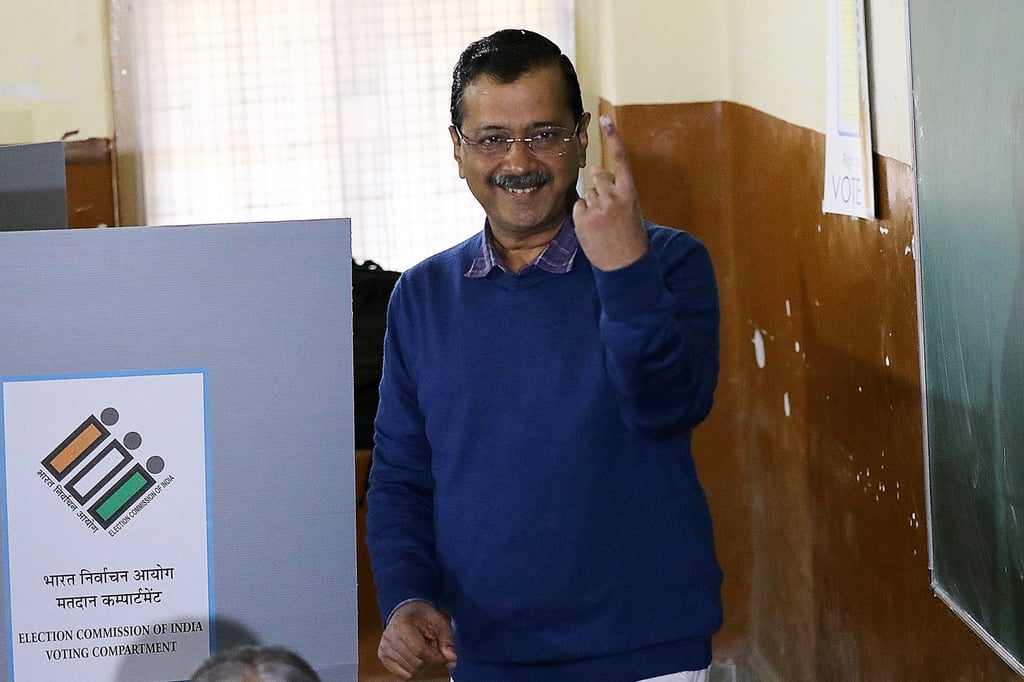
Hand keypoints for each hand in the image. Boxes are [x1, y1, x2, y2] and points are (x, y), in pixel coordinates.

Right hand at [378, 601, 456, 678]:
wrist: (406, 610)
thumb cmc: (423, 615)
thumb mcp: (439, 622)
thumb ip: (447, 640)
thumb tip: (452, 659)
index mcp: (401, 624)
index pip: (419, 650)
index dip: (436, 657)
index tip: (445, 656)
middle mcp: (389, 636)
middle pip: (415, 662)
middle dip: (429, 659)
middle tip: (432, 646)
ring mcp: (384, 648)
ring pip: (410, 671)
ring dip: (422, 664)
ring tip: (423, 649)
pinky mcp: (383, 657)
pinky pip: (403, 674)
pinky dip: (413, 669)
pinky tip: (416, 656)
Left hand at [572, 115, 648, 270]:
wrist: (626, 267)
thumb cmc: (630, 236)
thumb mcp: (630, 209)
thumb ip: (615, 188)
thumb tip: (596, 169)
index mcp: (630, 194)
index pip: (621, 160)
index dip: (613, 138)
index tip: (604, 119)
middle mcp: (614, 198)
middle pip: (599, 178)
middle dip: (601, 190)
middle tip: (611, 215)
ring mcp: (598, 209)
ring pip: (588, 194)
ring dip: (592, 206)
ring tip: (604, 226)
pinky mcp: (583, 220)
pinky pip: (578, 208)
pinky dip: (583, 217)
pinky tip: (594, 230)